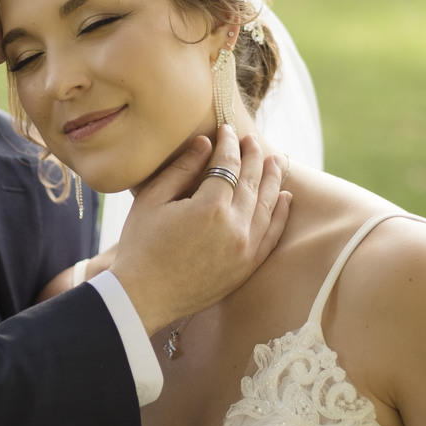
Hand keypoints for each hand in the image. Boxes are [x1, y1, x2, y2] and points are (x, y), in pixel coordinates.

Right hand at [109, 127, 289, 335]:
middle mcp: (235, 227)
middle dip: (253, 156)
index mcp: (210, 207)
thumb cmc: (140, 245)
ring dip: (273, 180)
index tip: (227, 128)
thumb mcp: (153, 200)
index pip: (229, 164)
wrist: (142, 296)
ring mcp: (245, 249)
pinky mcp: (246, 268)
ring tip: (276, 160)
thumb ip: (182, 168)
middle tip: (252, 140)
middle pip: (253, 182)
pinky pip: (272, 236)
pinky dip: (281, 214)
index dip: (229, 143)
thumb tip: (206, 143)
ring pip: (268, 206)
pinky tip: (285, 198)